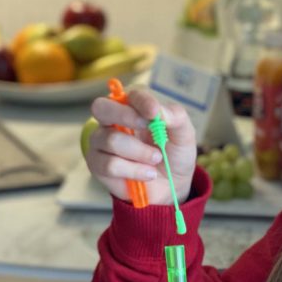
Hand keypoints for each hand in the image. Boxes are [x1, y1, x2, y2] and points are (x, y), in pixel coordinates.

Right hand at [85, 88, 197, 204]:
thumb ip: (176, 117)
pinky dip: (133, 170)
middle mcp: (112, 119)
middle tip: (147, 127)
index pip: (130, 94)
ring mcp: (101, 141)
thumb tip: (158, 110)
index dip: (141, 101)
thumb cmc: (174, 155)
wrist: (170, 187)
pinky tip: (147, 174)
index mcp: (134, 106)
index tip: (154, 113)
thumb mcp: (184, 134)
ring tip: (156, 159)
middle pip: (101, 107)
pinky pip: (109, 164)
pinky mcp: (97, 163)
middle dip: (125, 116)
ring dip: (139, 152)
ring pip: (110, 140)